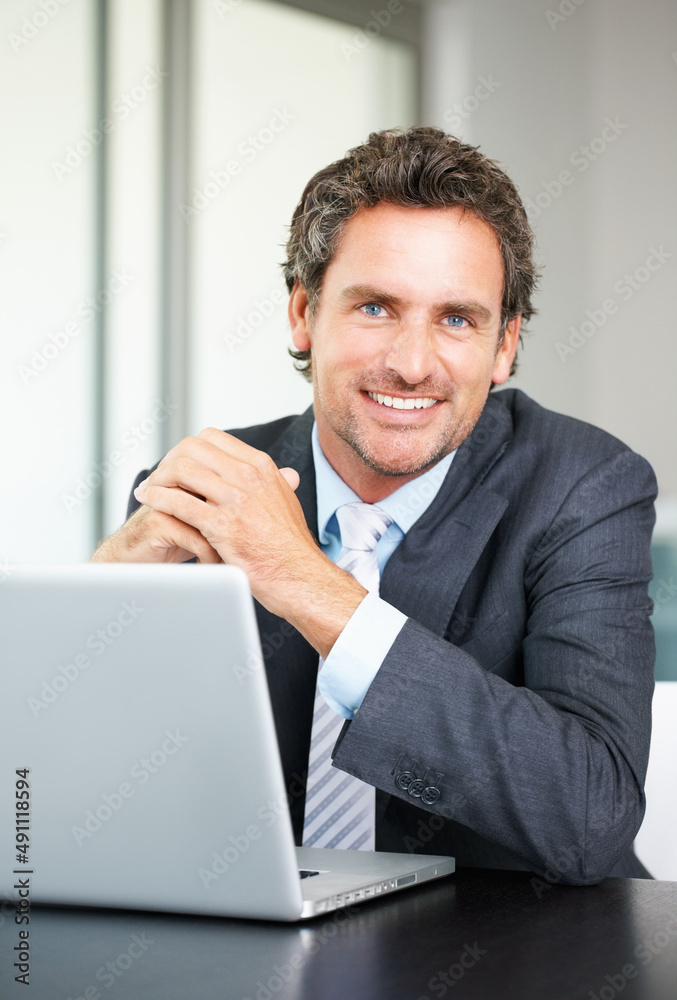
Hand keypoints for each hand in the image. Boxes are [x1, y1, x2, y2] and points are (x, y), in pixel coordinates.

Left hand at [121, 429, 366, 648]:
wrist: (297, 576)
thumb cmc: (289, 546)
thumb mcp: (284, 501)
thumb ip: (276, 483)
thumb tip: (283, 474)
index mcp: (261, 466)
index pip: (212, 437)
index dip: (187, 448)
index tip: (177, 463)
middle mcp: (248, 476)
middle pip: (192, 448)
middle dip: (168, 460)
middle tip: (158, 477)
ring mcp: (235, 499)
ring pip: (181, 470)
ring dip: (158, 478)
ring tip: (147, 490)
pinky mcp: (222, 524)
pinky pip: (178, 501)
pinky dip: (157, 498)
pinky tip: (148, 501)